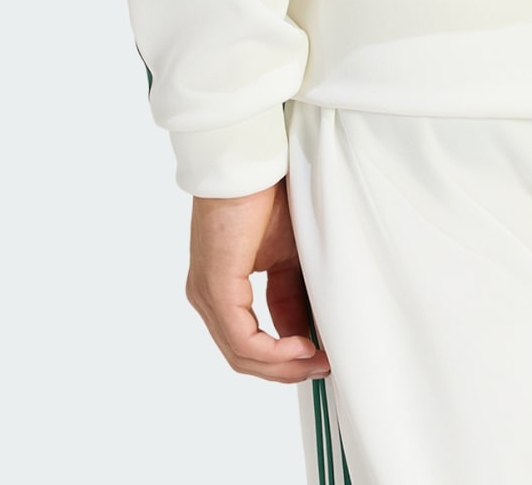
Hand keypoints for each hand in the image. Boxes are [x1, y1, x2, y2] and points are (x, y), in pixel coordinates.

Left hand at [185, 179, 328, 382]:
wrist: (251, 162)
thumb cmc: (268, 196)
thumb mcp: (290, 256)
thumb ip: (294, 294)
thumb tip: (311, 331)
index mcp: (223, 288)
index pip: (252, 339)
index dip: (288, 357)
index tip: (322, 358)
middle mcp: (208, 297)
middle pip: (244, 356)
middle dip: (286, 369)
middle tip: (323, 368)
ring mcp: (208, 294)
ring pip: (241, 354)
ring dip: (282, 366)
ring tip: (317, 361)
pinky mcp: (215, 288)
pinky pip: (242, 338)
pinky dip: (274, 350)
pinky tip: (300, 347)